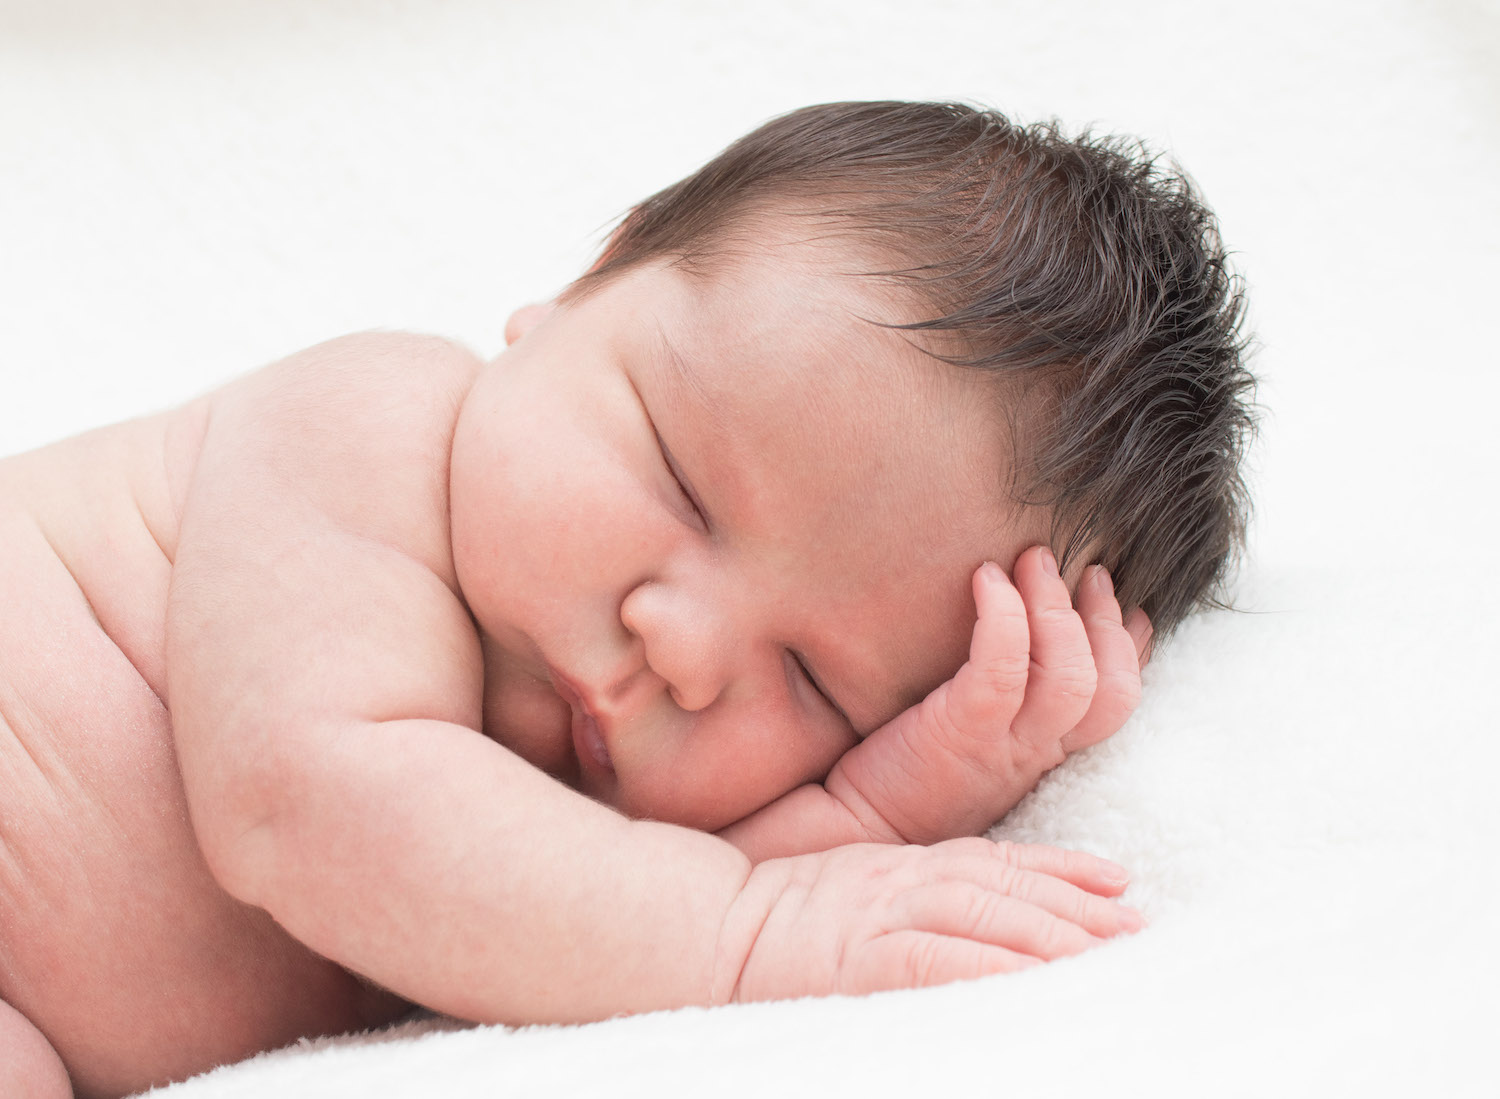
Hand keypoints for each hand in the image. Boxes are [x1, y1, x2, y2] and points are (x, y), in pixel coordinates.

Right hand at [717, 838, 1142, 1002]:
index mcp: (902, 865)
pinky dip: (993, 967)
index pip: (998, 863)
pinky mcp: (865, 959)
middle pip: (1008, 890)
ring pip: (987, 919)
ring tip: (1113, 952)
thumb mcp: (853, 886)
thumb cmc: (775, 917)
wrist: (705, 929)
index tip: (1119, 882)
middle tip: (1141, 926)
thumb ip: (911, 891)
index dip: (1063, 871)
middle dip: (1079, 908)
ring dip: (1055, 935)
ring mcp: (885, 918)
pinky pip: (940, 962)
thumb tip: (970, 918)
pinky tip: (1037, 979)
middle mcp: (905, 883)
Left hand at [827, 547, 1151, 844]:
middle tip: (1085, 568)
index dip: (1131, 649)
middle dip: (1105, 619)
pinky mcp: (959, 735)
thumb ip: (1003, 709)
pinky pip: (1002, 670)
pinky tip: (986, 578)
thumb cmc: (900, 778)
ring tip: (1036, 560)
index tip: (1130, 605)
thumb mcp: (970, 745)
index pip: (1114, 704)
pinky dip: (1003, 616)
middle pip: (1109, 690)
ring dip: (1057, 608)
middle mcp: (1033, 754)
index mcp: (1041, 756)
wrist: (852, 833)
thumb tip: (1015, 642)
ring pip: (1067, 676)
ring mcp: (1001, 747)